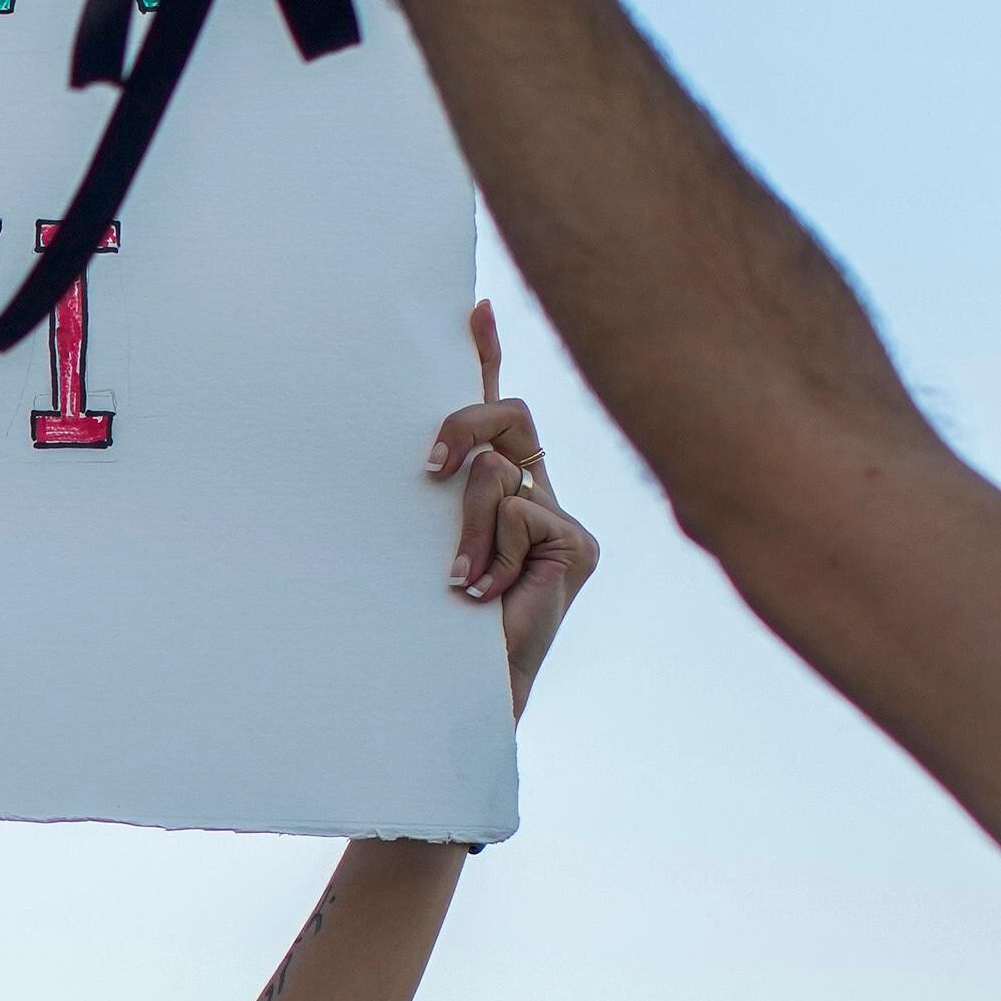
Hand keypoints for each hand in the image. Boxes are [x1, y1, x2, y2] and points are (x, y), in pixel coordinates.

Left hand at [427, 299, 601, 712]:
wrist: (468, 690)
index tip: (475, 311)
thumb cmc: (438, 625)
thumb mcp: (426, 542)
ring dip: (466, 527)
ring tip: (458, 580)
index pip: (498, 412)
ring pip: (498, 471)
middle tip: (428, 466)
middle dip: (463, 422)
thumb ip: (437, 492)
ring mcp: (561, 519)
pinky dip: (490, 552)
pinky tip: (484, 594)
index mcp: (501, 492)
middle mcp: (538, 494)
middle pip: (508, 416)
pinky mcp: (577, 543)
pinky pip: (518, 511)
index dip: (486, 358)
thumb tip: (422, 454)